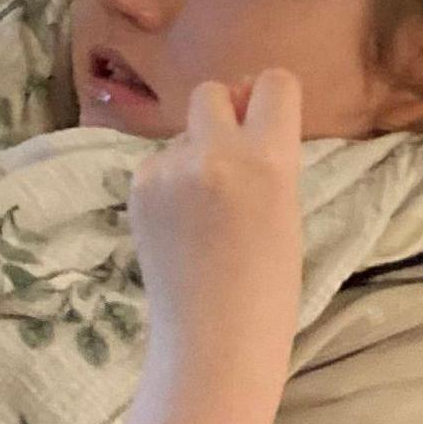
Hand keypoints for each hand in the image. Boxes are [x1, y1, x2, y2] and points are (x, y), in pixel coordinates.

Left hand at [126, 70, 305, 362]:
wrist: (215, 341)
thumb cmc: (268, 286)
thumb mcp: (286, 209)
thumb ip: (266, 156)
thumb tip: (242, 104)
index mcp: (269, 160)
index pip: (273, 82)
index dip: (269, 97)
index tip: (265, 117)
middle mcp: (216, 154)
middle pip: (210, 92)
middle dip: (221, 114)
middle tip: (231, 156)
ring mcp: (168, 170)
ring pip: (181, 134)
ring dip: (192, 154)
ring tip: (204, 213)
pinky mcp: (137, 189)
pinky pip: (156, 164)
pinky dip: (167, 183)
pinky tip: (179, 227)